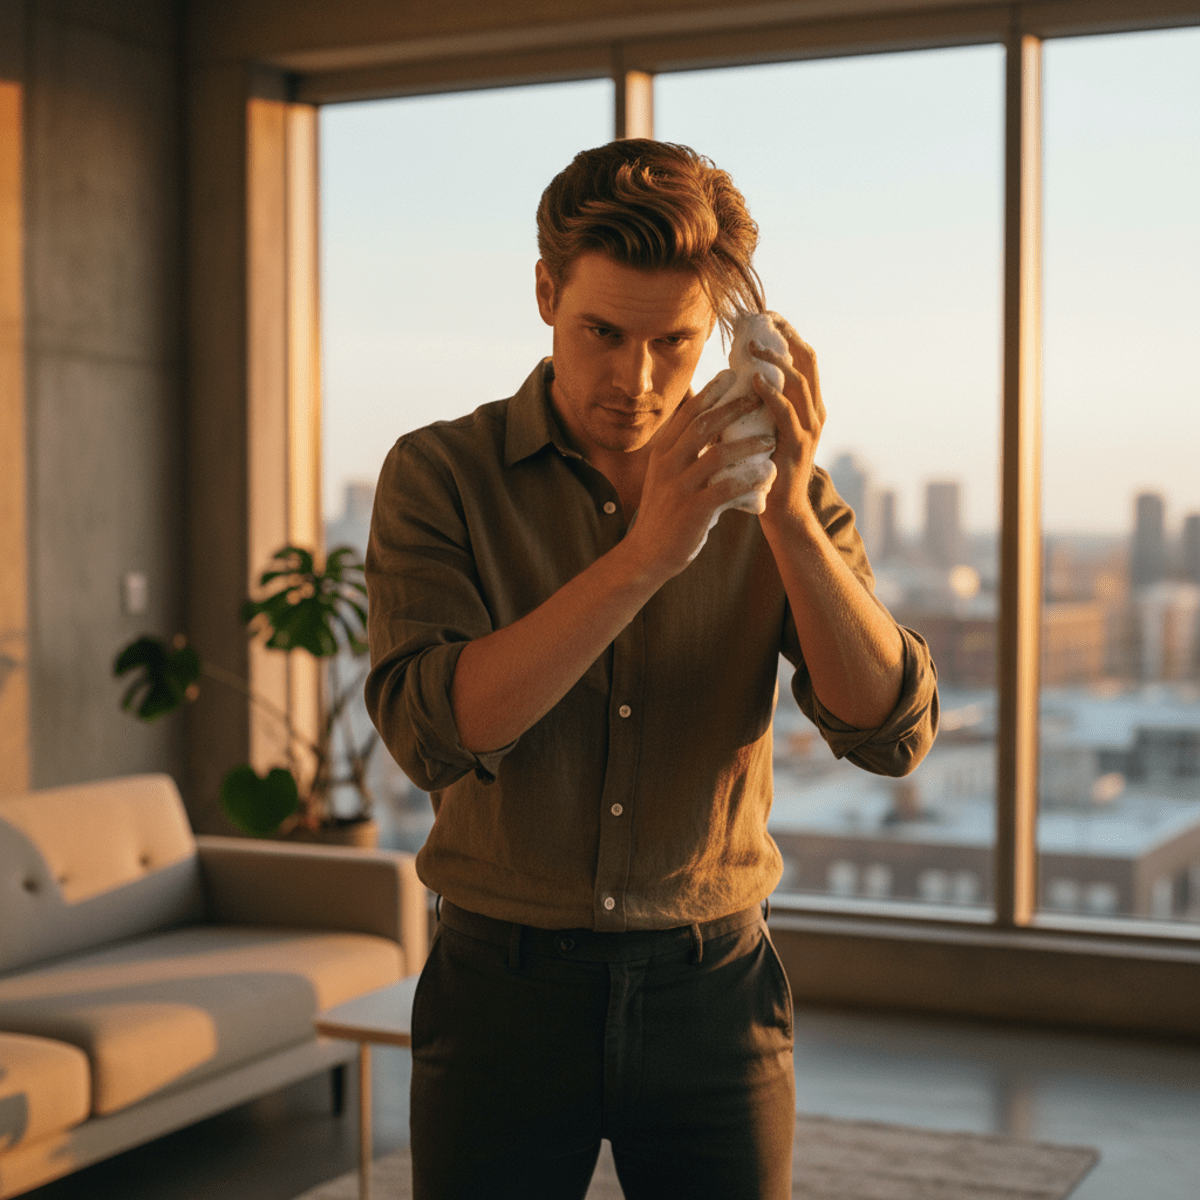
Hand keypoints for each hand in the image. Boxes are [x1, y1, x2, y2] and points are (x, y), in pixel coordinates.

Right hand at [625, 383, 776, 577]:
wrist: (647, 553)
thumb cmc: (665, 512)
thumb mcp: (667, 475)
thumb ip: (684, 452)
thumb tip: (710, 427)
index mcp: (663, 452)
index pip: (687, 414)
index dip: (710, 393)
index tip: (731, 375)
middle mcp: (668, 464)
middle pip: (702, 426)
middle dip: (733, 407)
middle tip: (758, 396)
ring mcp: (679, 487)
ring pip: (717, 455)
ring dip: (747, 443)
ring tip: (770, 437)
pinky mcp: (693, 510)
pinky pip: (726, 489)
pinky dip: (748, 480)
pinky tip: (766, 473)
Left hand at [748, 313, 825, 529]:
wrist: (782, 510)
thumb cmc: (767, 468)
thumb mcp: (766, 428)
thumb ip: (761, 406)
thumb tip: (737, 377)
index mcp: (808, 406)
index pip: (804, 360)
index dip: (789, 335)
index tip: (769, 316)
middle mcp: (815, 412)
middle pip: (808, 362)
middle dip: (788, 337)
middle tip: (765, 320)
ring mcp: (810, 429)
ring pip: (799, 383)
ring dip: (776, 361)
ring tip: (753, 347)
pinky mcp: (798, 446)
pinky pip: (787, 414)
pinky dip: (772, 395)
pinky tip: (755, 382)